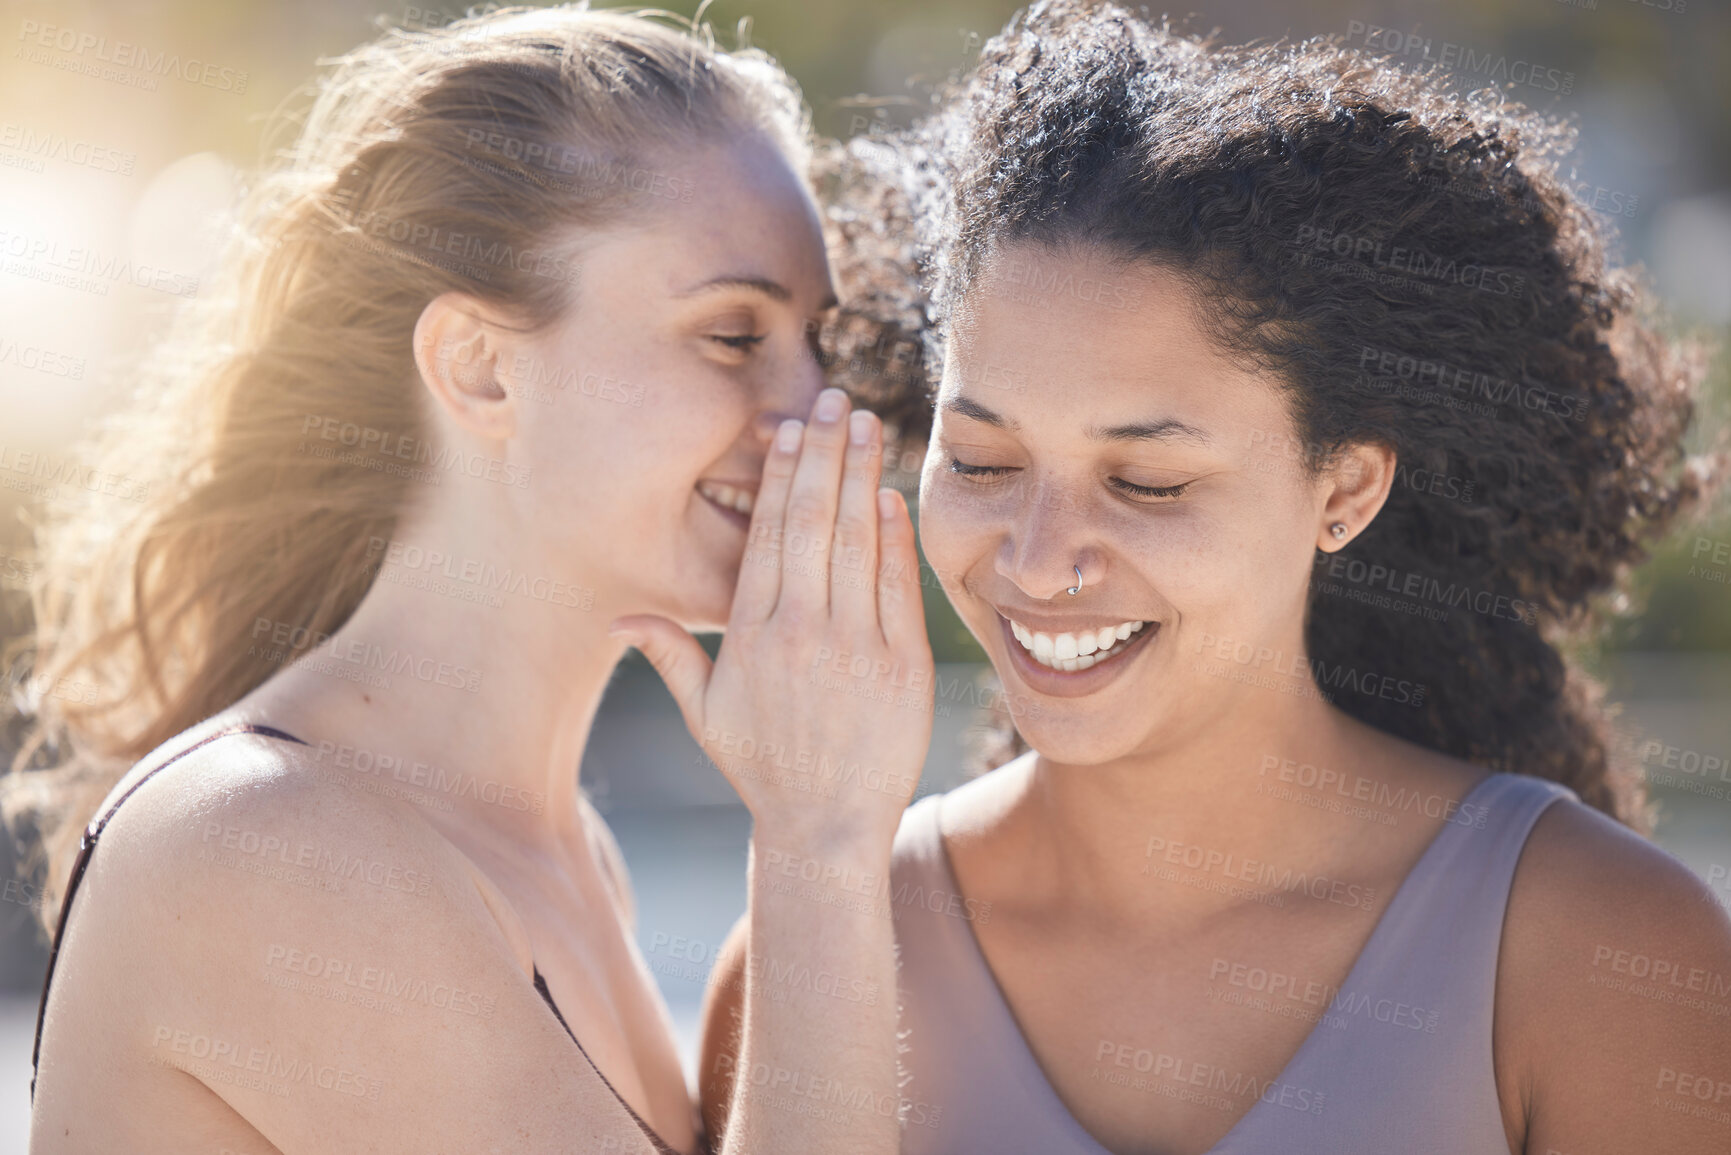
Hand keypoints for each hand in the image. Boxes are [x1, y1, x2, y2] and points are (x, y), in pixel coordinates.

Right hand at [609, 388, 933, 848]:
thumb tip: (618, 619)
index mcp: (753, 638)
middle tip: (835, 401)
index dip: (781, 478)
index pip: (768, 538)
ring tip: (866, 428)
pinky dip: (896, 539)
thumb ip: (670, 657)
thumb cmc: (763, 770)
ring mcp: (857, 648)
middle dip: (824, 456)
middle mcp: (803, 634)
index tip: (790, 431)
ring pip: (859, 544)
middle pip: (814, 524)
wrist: (826, 829)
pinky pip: (898, 587)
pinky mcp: (903, 666)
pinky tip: (890, 497)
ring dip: (862, 479)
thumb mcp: (706, 716)